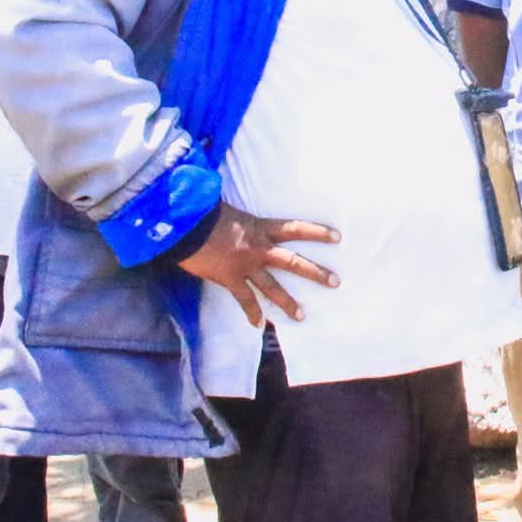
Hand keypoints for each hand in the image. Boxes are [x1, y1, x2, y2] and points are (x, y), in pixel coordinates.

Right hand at [177, 205, 339, 326]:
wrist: (183, 225)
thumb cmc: (203, 210)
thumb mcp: (228, 205)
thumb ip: (240, 210)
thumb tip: (237, 197)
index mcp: (260, 226)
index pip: (296, 228)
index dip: (318, 232)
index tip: (337, 237)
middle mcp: (258, 248)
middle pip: (293, 262)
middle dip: (316, 273)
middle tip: (335, 282)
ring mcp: (245, 265)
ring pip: (272, 287)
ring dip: (287, 303)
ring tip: (301, 316)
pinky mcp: (229, 279)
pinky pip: (244, 300)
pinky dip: (251, 313)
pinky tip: (258, 325)